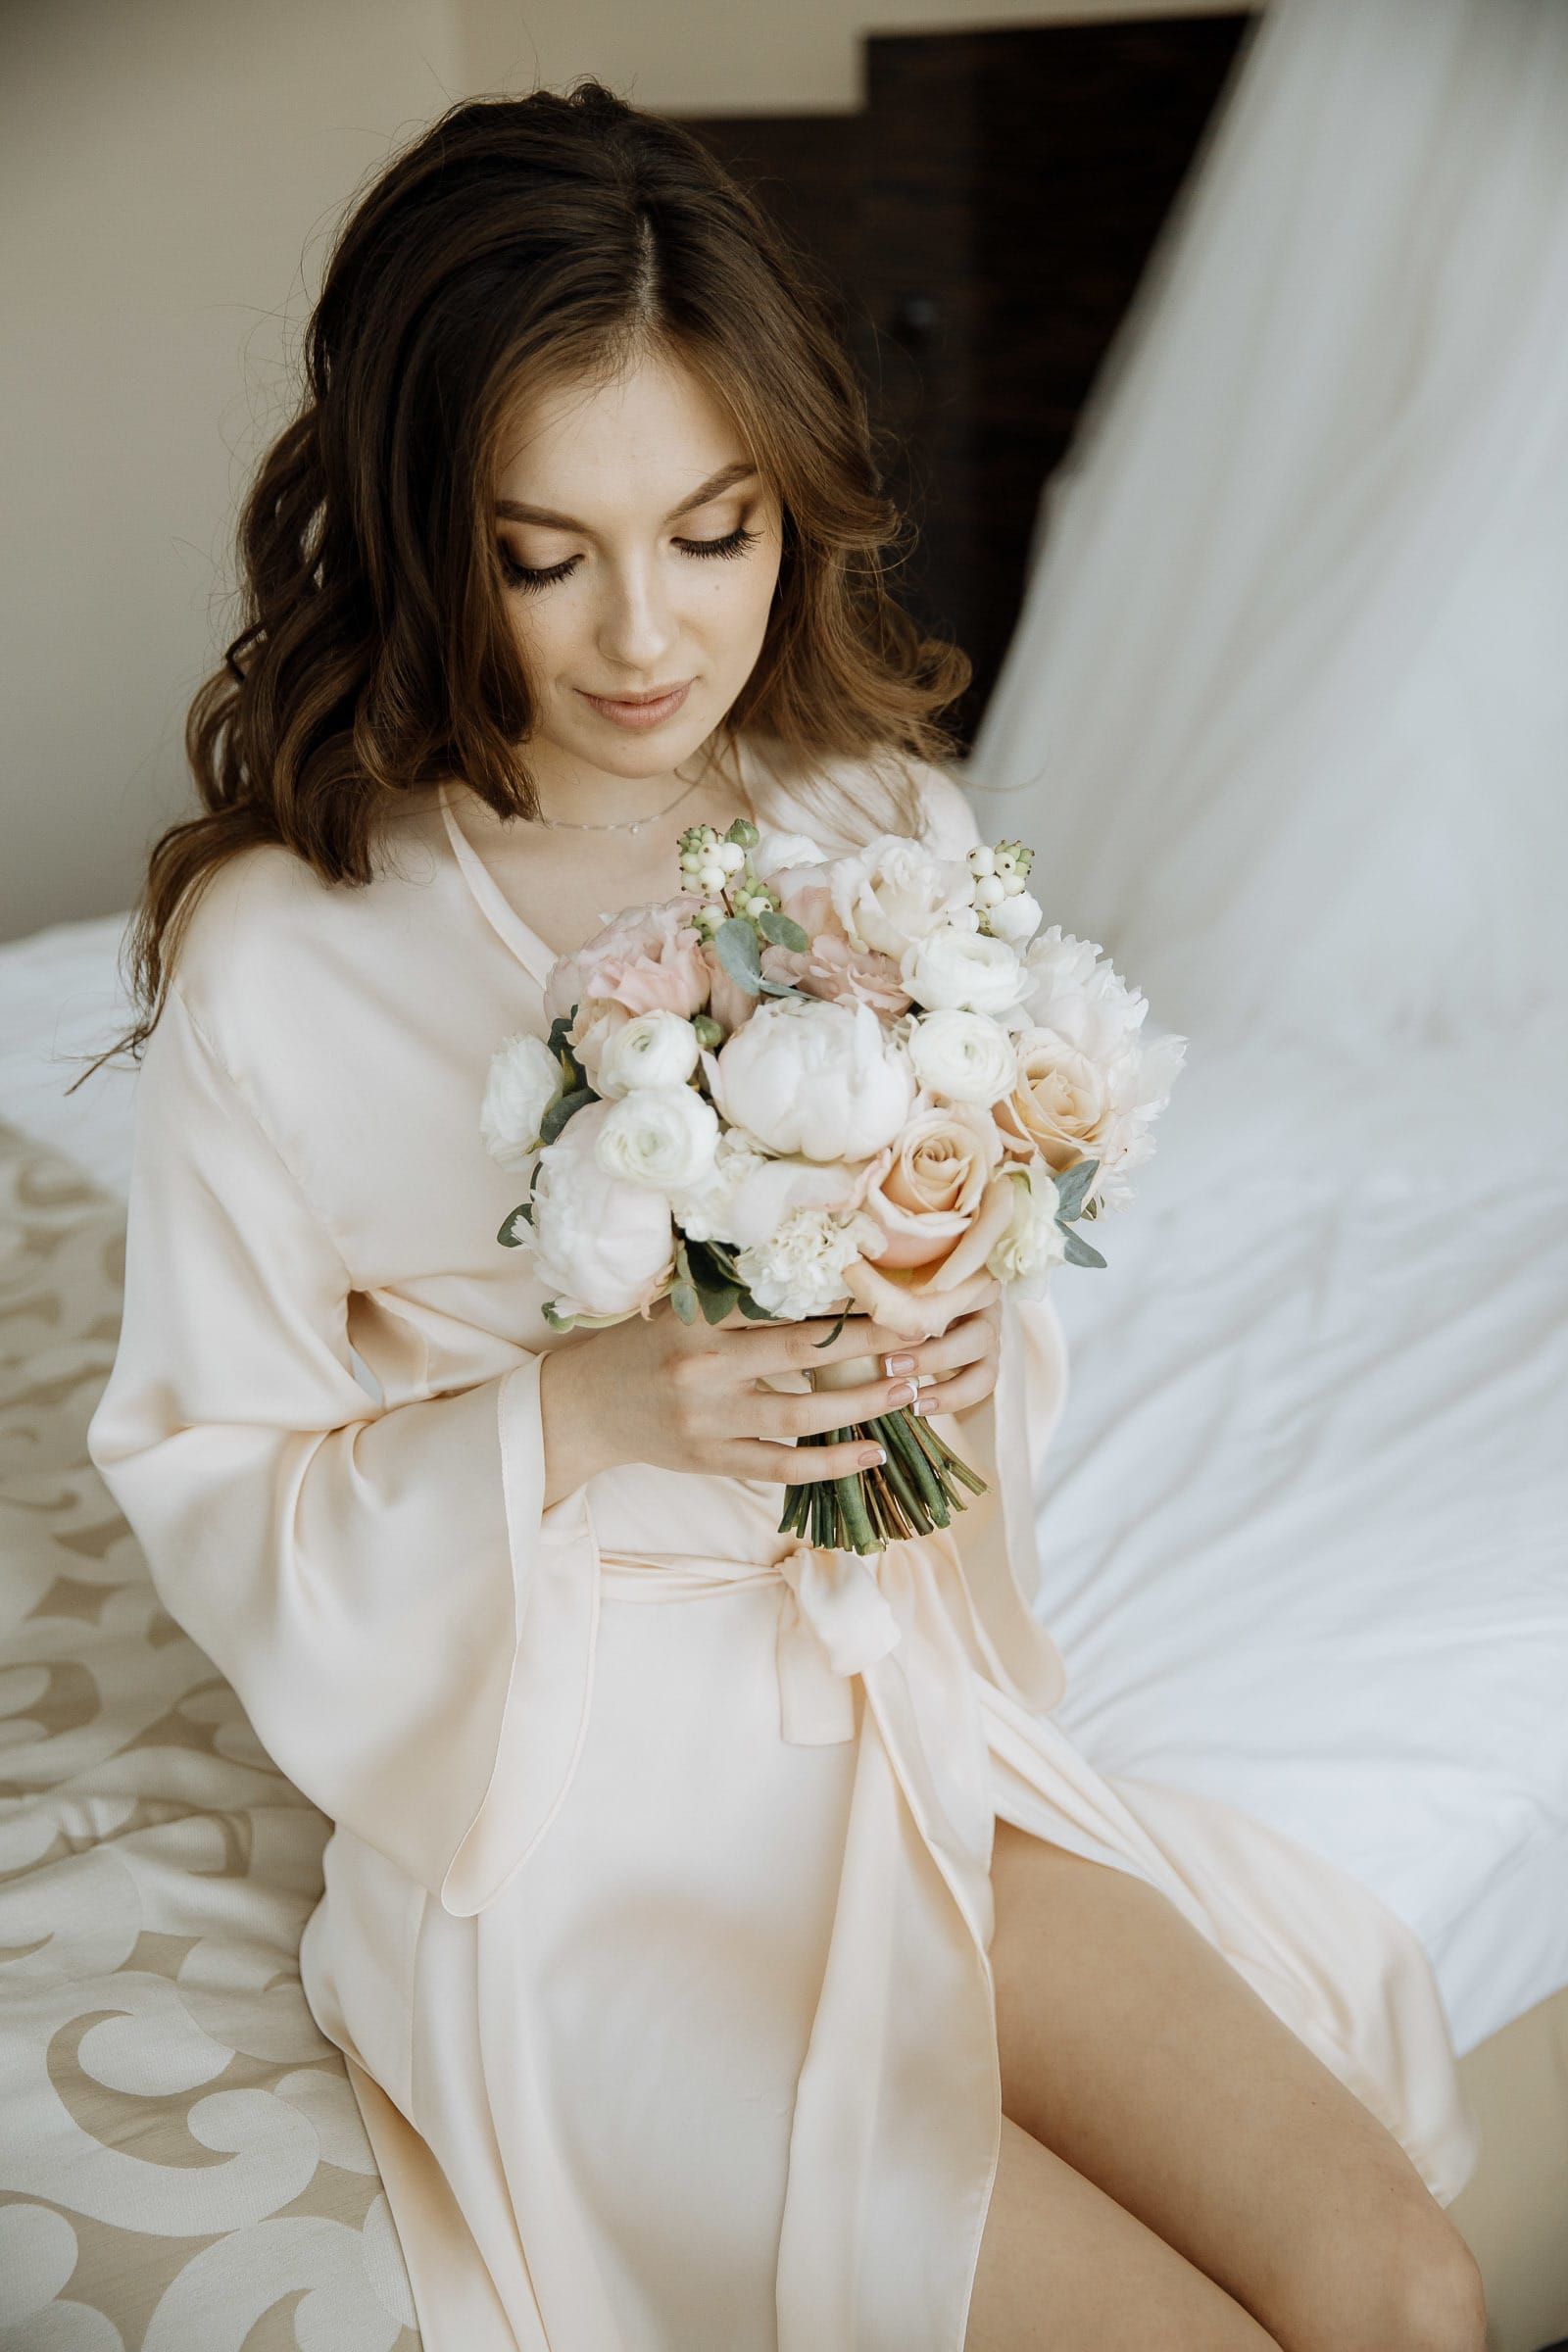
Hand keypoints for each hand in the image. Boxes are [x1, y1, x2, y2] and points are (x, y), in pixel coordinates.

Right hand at [538, 1274, 1001, 1504]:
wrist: (585, 1408)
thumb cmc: (644, 1347)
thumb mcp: (679, 1307)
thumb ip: (736, 1296)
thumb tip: (816, 1269)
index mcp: (699, 1320)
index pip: (781, 1303)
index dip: (840, 1298)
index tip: (889, 1289)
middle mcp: (705, 1369)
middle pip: (804, 1353)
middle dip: (870, 1344)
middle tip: (922, 1335)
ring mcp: (710, 1421)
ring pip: (803, 1414)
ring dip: (864, 1402)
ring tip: (911, 1390)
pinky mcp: (712, 1461)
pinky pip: (783, 1465)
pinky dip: (832, 1461)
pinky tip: (875, 1451)